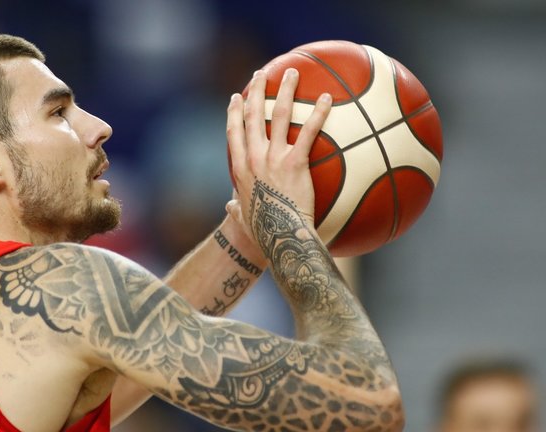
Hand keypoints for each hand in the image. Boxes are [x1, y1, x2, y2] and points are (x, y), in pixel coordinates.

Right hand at [227, 69, 331, 231]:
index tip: (236, 98)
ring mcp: (273, 158)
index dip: (234, 113)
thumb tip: (229, 208)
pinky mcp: (295, 162)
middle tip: (261, 75)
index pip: (234, 133)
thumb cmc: (262, 234)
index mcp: (241, 169)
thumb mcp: (242, 219)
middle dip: (257, 92)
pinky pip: (309, 132)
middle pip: (253, 116)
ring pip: (280, 115)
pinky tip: (328, 98)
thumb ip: (235, 209)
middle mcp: (254, 158)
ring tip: (292, 73)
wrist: (279, 237)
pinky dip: (319, 113)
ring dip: (286, 90)